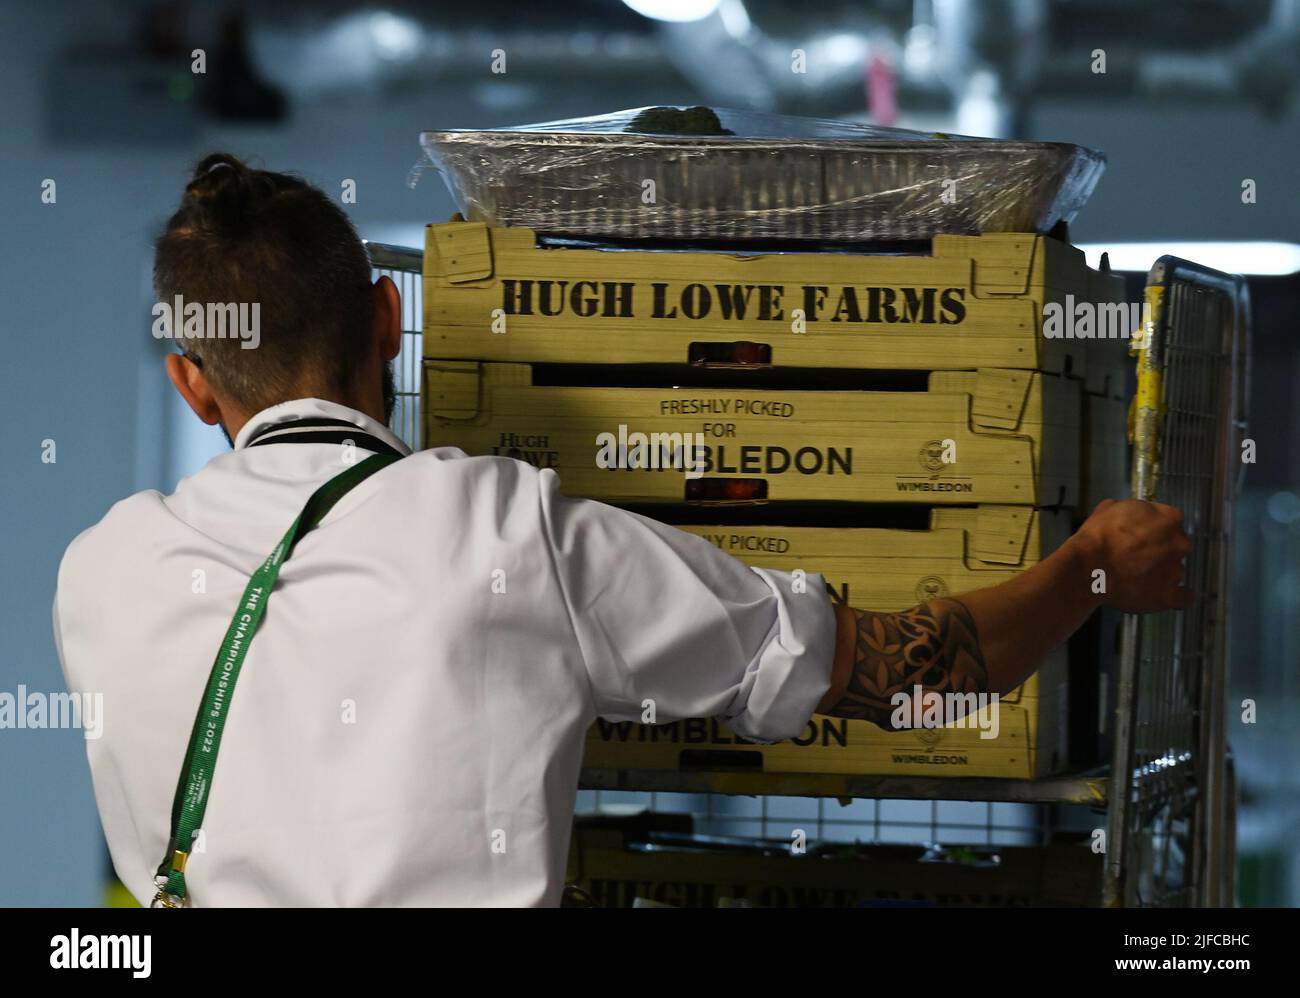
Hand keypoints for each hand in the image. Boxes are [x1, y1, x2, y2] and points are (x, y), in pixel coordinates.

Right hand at [1071, 499, 1194, 612]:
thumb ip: (1130, 511)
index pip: (1171, 519)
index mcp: (1169, 518)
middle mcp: (1179, 543)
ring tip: (1134, 576)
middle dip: (1160, 549)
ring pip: (1175, 570)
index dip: (1154, 526)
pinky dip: (1175, 597)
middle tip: (1137, 554)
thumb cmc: (1097, 539)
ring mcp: (1176, 570)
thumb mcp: (1109, 508)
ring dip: (1159, 572)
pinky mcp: (1168, 595)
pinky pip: (1183, 598)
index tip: (1143, 532)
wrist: (1088, 568)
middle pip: (1177, 545)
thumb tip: (1127, 514)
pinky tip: (1163, 593)